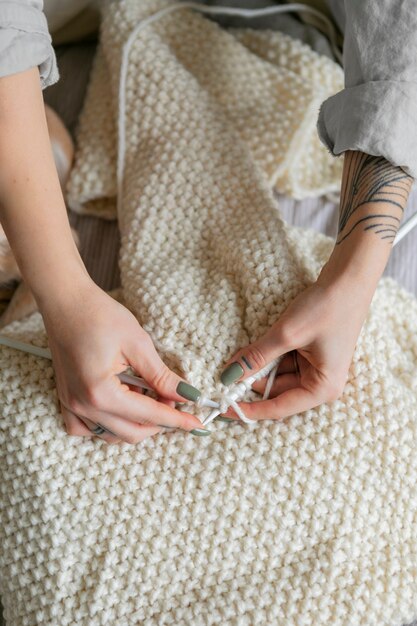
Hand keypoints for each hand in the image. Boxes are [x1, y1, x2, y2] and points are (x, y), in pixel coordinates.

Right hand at [40, 277, 207, 442]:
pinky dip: (108, 426)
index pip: (148, 416)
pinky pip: (87, 429)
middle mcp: (83, 405)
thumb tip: (187, 395)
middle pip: (131, 433)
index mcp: (101, 392)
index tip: (198, 424)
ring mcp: (71, 404)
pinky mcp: (66, 399)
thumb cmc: (99, 315)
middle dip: (159, 423)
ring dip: (136, 424)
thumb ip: (162, 376)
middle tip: (175, 401)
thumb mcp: (138, 343)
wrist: (66, 300)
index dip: (177, 421)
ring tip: (150, 398)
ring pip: (111, 435)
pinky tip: (121, 410)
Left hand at [219, 271, 371, 421]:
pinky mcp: (311, 355)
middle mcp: (322, 383)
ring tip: (238, 355)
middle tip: (225, 373)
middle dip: (251, 382)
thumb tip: (229, 376)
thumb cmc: (327, 308)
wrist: (348, 279)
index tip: (225, 409)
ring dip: (257, 366)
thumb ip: (257, 357)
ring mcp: (316, 368)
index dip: (250, 410)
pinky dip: (266, 356)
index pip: (279, 408)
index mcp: (323, 388)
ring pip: (277, 376)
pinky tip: (250, 349)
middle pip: (277, 392)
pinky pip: (282, 362)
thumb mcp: (286, 334)